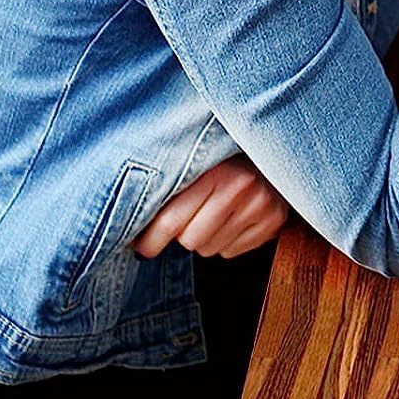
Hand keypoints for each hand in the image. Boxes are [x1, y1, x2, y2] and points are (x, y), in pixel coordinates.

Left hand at [132, 154, 289, 259]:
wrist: (264, 146)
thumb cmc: (218, 160)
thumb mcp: (190, 166)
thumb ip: (162, 192)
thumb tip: (123, 231)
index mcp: (214, 170)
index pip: (171, 223)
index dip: (149, 241)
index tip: (141, 248)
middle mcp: (242, 186)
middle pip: (190, 241)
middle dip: (183, 234)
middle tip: (188, 218)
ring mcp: (262, 205)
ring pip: (210, 249)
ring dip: (205, 238)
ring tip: (213, 213)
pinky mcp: (275, 221)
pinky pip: (232, 252)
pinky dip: (227, 241)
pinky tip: (232, 218)